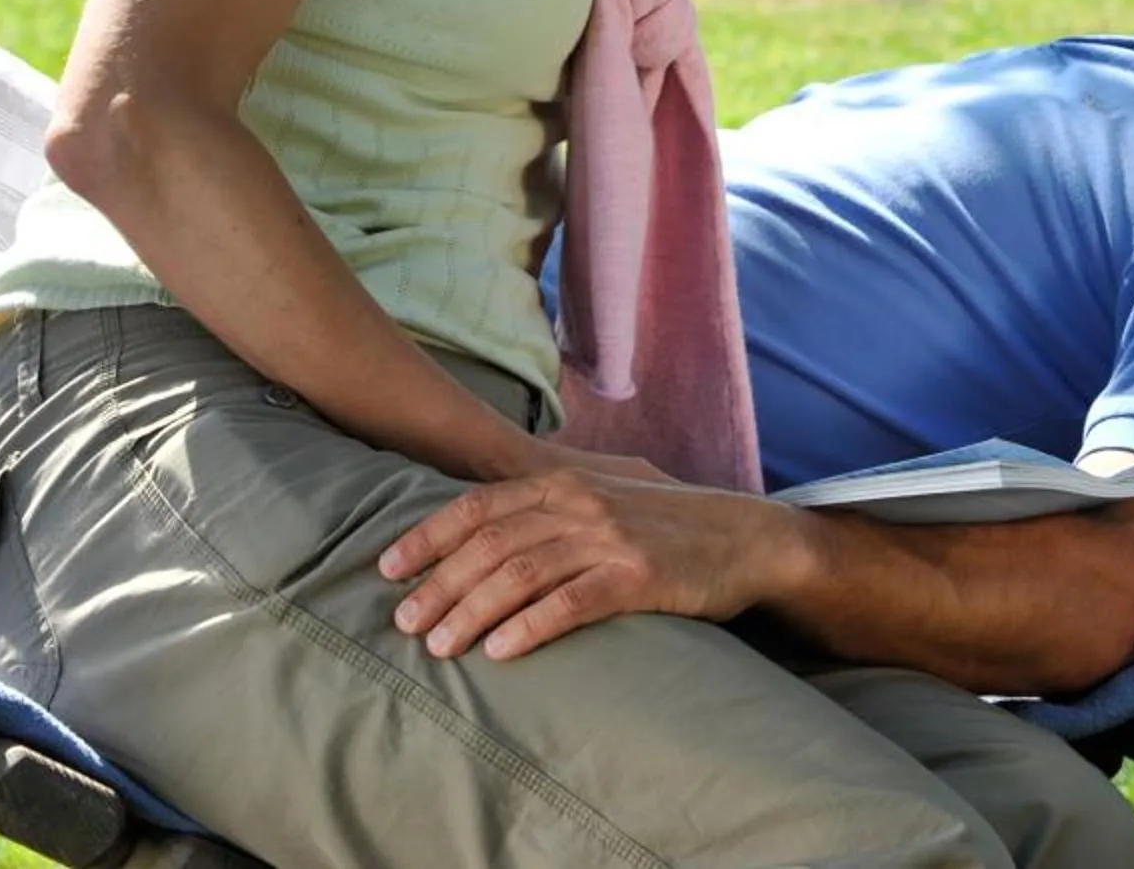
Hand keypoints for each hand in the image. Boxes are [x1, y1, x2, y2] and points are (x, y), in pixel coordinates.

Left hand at [376, 467, 803, 661]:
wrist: (746, 537)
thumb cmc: (667, 526)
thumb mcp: (604, 501)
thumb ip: (550, 511)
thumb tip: (485, 537)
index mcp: (563, 482)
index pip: (477, 506)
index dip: (427, 537)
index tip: (387, 569)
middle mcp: (580, 503)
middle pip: (489, 544)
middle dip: (438, 584)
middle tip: (403, 623)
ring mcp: (609, 537)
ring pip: (520, 574)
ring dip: (472, 611)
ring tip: (440, 646)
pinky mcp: (639, 575)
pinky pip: (571, 603)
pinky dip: (530, 628)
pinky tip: (501, 651)